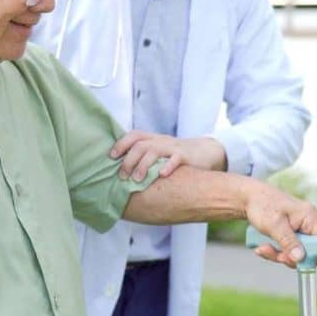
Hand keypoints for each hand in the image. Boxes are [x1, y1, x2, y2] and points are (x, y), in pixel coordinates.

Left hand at [110, 132, 227, 180]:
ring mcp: (173, 147)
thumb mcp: (159, 152)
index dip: (121, 144)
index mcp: (153, 139)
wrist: (205, 152)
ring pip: (155, 151)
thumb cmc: (176, 155)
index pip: (134, 135)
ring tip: (136, 179)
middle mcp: (161, 141)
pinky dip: (168, 166)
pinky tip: (161, 175)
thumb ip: (144, 157)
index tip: (111, 157)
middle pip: (141, 145)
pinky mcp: (186, 156)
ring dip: (143, 165)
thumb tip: (120, 171)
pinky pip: (176, 158)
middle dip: (129, 160)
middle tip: (122, 176)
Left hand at [242, 180, 316, 268]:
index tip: (309, 264)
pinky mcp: (289, 236)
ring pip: (297, 254)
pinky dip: (275, 252)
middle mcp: (307, 224)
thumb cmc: (262, 205)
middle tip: (278, 257)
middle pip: (311, 251)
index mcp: (310, 216)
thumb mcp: (274, 224)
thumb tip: (300, 259)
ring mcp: (299, 230)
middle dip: (293, 258)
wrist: (248, 198)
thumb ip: (288, 241)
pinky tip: (261, 248)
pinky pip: (287, 251)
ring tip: (263, 249)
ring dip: (279, 256)